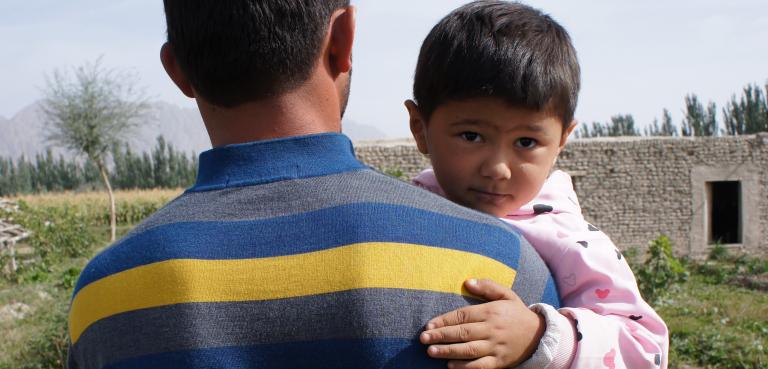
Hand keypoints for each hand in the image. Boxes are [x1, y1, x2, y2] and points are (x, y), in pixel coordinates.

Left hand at [420, 279, 545, 368]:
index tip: (429, 325)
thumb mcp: (507, 295)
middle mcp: (492, 329)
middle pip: (463, 333)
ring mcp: (496, 347)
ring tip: (431, 351)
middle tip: (423, 338)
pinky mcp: (500, 362)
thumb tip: (468, 281)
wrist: (540, 335)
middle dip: (441, 336)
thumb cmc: (517, 313)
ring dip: (448, 351)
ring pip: (469, 350)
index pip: (463, 315)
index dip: (444, 320)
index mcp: (491, 311)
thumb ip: (488, 286)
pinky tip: (450, 366)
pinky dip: (465, 367)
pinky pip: (480, 366)